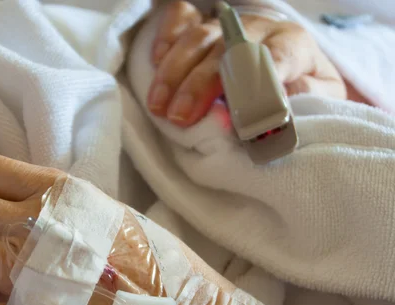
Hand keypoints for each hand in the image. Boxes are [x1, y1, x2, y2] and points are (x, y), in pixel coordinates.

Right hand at [148, 1, 345, 126]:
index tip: (237, 114)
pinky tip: (155, 62)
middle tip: (180, 117)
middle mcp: (259, 29)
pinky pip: (181, 16)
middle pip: (225, 50)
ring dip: (173, 73)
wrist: (291, 68)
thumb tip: (274, 107)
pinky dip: (166, 36)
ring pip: (198, 38)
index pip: (276, 58)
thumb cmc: (300, 90)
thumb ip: (304, 101)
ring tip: (158, 106)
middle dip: (199, 85)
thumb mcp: (319, 99)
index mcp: (293, 45)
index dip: (254, 85)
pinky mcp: (206, 22)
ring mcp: (228, 24)